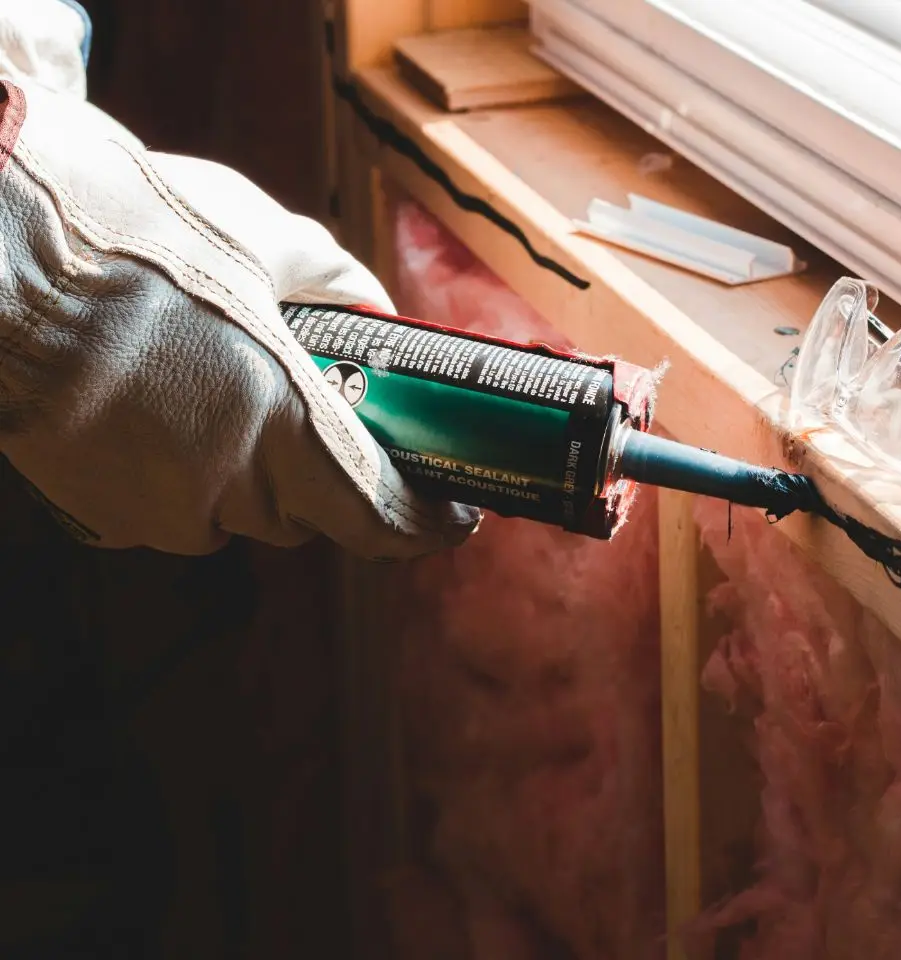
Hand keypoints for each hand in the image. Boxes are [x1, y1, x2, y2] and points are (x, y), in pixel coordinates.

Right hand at [0, 76, 480, 557]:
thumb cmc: (131, 235)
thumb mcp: (262, 236)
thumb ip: (342, 284)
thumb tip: (381, 314)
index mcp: (283, 429)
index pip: (379, 519)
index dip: (425, 526)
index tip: (452, 517)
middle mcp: (229, 491)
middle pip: (314, 514)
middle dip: (330, 473)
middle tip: (322, 409)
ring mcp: (162, 512)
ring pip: (245, 512)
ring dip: (256, 469)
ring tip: (226, 389)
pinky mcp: (106, 516)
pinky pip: (183, 508)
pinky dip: (194, 471)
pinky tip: (167, 407)